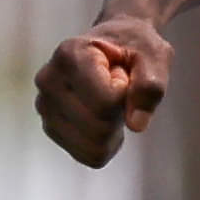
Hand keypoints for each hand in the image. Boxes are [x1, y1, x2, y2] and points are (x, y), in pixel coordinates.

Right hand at [33, 19, 171, 166]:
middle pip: (98, 127)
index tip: (123, 73)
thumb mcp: (154, 56)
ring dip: (113, 130)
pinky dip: (106, 144)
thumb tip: (136, 125)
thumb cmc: (134, 46)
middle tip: (118, 87)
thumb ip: (150, 86)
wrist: (114, 43)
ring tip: (108, 100)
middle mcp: (49, 80)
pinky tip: (103, 117)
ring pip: (94, 147)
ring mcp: (45, 107)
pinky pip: (89, 156)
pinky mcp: (51, 128)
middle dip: (120, 114)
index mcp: (70, 54)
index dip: (127, 94)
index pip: (106, 102)